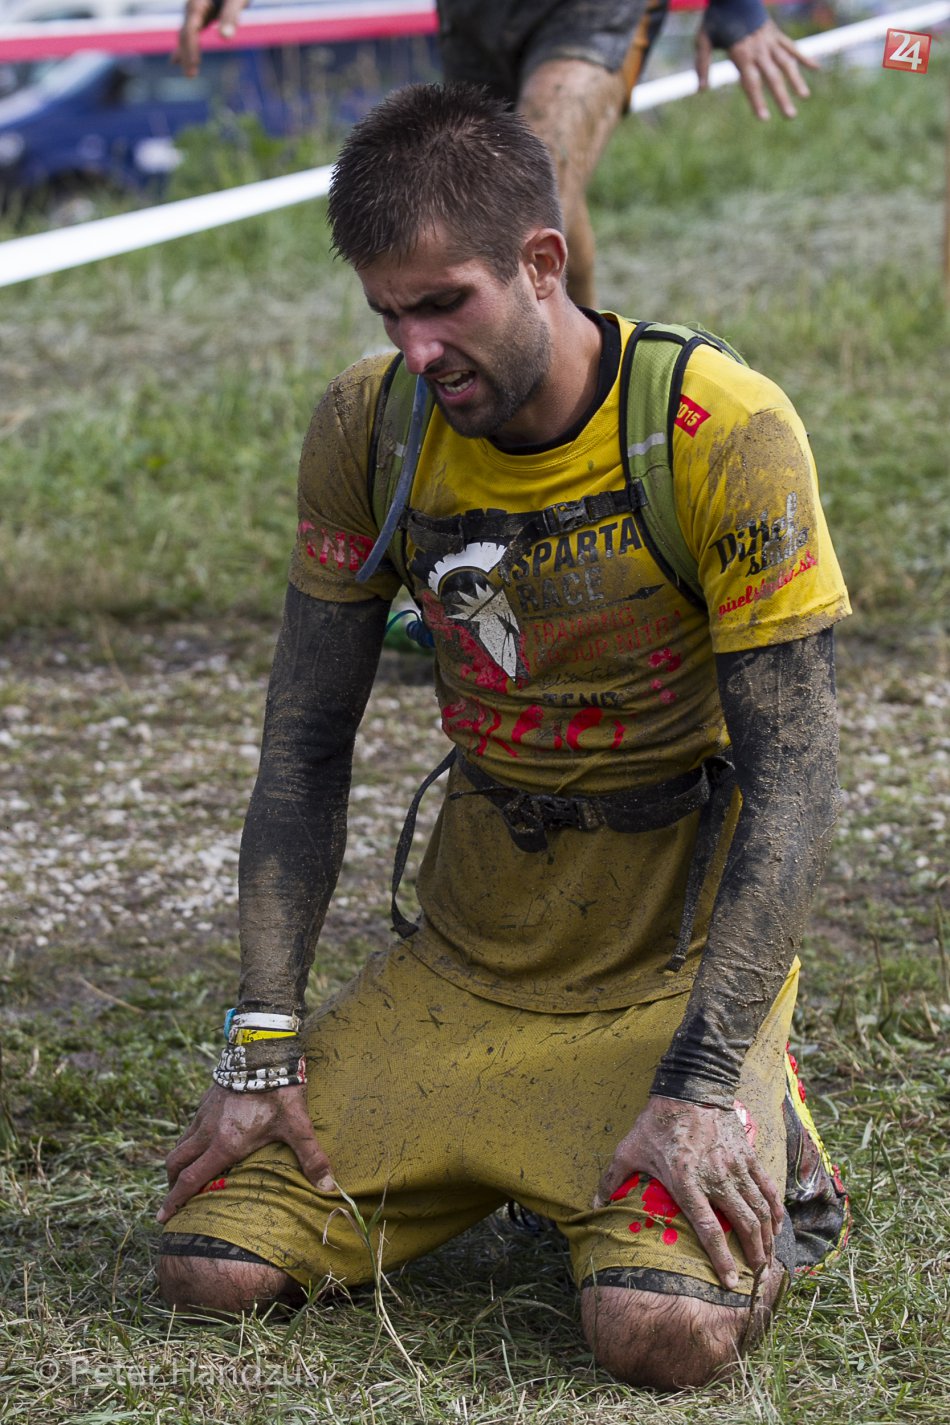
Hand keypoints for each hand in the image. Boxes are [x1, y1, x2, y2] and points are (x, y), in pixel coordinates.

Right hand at [157, 1081, 332, 1221]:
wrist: (263, 1049)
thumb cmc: (279, 1089)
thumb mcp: (298, 1125)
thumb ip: (312, 1156)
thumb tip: (328, 1187)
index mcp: (225, 1144)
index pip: (192, 1179)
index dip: (176, 1200)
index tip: (162, 1217)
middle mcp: (208, 1131)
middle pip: (176, 1162)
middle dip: (171, 1183)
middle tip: (174, 1197)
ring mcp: (204, 1113)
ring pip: (181, 1142)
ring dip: (179, 1160)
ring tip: (186, 1172)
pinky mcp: (207, 1098)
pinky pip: (191, 1125)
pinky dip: (189, 1139)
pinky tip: (204, 1139)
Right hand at [174, 0, 250, 78]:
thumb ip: (231, 16)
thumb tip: (226, 38)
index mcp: (197, 1)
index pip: (190, 28)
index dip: (190, 47)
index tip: (194, 65)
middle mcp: (192, 6)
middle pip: (185, 32)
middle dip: (186, 54)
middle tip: (191, 76)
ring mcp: (195, 11)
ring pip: (186, 34)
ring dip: (185, 53)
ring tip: (189, 73)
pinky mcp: (201, 15)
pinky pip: (190, 33)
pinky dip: (185, 47)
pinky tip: (176, 61)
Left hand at [593, 1095, 783, 1290]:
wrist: (689, 1087)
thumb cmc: (657, 1122)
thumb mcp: (629, 1149)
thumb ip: (613, 1178)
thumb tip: (594, 1205)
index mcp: (686, 1181)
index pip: (709, 1229)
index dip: (721, 1259)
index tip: (731, 1282)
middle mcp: (715, 1177)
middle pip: (743, 1224)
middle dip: (753, 1254)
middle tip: (756, 1275)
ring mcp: (735, 1166)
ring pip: (759, 1209)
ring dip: (766, 1237)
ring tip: (767, 1257)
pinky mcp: (747, 1155)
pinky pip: (766, 1187)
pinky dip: (775, 1209)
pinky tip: (776, 1226)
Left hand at [697, 19, 818, 119]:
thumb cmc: (716, 19)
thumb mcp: (703, 40)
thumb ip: (702, 64)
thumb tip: (701, 89)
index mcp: (741, 53)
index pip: (751, 82)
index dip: (758, 101)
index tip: (764, 118)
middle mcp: (759, 49)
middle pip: (773, 77)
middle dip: (782, 97)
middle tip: (790, 116)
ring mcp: (770, 41)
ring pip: (786, 63)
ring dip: (797, 80)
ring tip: (804, 97)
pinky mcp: (776, 34)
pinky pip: (792, 47)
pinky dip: (804, 57)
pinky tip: (816, 68)